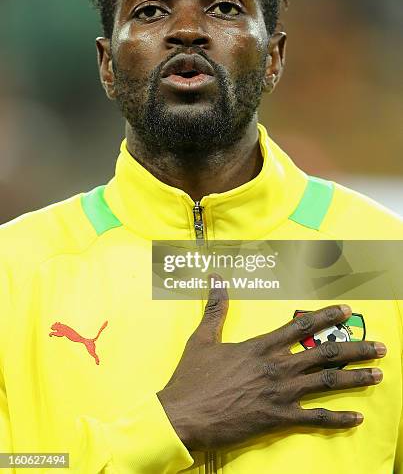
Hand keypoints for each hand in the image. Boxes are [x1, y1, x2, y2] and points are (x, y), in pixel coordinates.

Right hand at [157, 275, 385, 450]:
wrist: (183, 415)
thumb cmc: (192, 378)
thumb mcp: (202, 338)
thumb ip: (215, 308)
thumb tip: (216, 278)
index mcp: (260, 346)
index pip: (301, 325)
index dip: (327, 316)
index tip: (347, 310)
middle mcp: (277, 367)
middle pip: (324, 353)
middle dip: (356, 348)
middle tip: (380, 347)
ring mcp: (280, 393)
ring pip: (326, 383)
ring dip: (355, 378)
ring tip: (378, 374)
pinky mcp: (278, 418)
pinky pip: (314, 418)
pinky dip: (337, 418)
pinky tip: (357, 416)